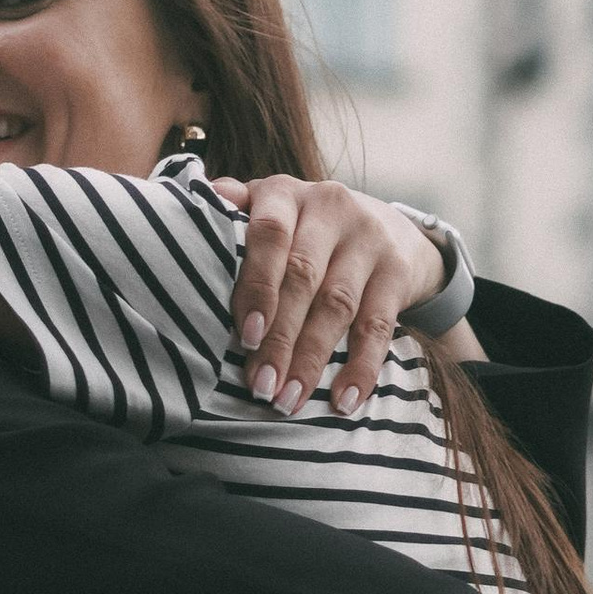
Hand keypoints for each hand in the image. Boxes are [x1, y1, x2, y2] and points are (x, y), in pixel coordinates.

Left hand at [220, 180, 453, 417]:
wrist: (388, 225)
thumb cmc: (303, 228)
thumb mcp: (271, 208)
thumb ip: (233, 209)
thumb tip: (194, 198)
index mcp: (286, 193)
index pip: (270, 234)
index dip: (257, 286)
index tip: (243, 335)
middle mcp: (331, 207)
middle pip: (303, 278)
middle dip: (279, 338)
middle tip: (260, 386)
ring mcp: (369, 238)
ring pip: (337, 306)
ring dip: (312, 360)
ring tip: (289, 400)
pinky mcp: (398, 270)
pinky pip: (379, 326)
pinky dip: (361, 367)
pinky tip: (343, 400)